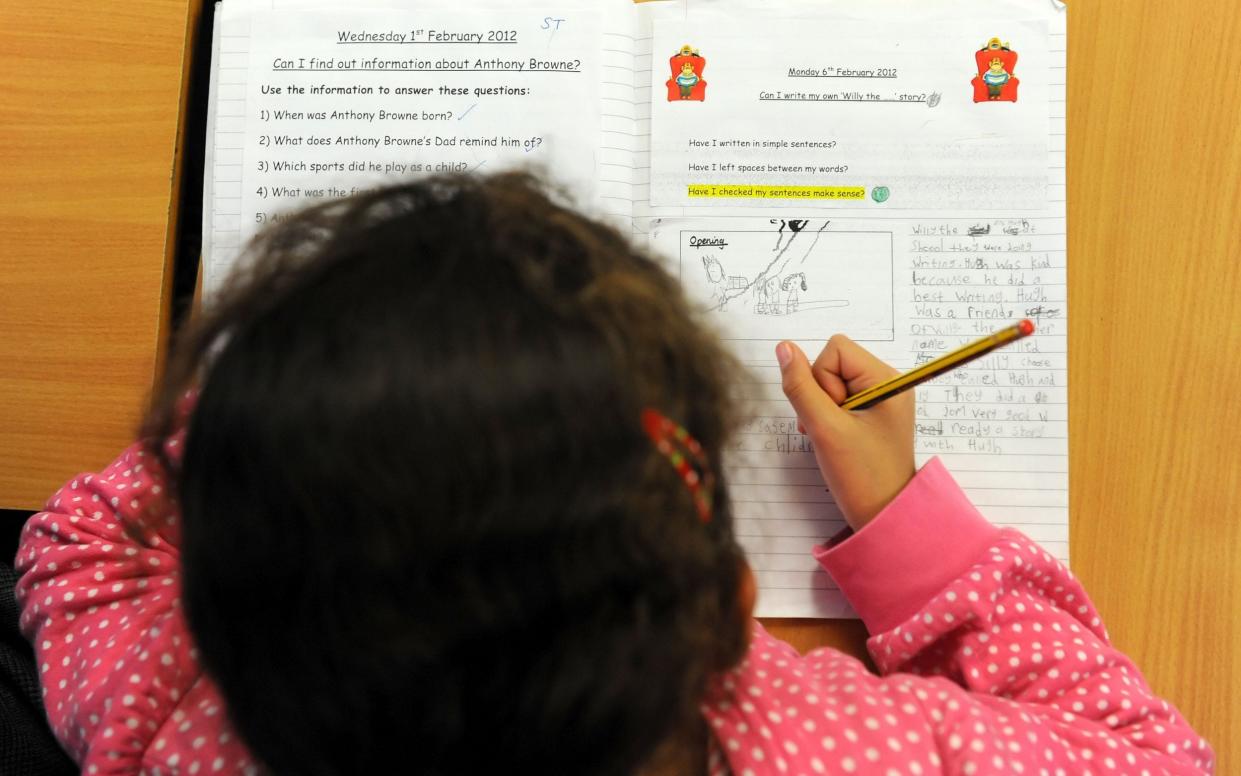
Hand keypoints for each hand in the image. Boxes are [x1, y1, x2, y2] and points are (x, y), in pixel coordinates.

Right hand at [776, 336, 914, 530]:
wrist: (884, 515)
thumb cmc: (862, 476)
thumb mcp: (824, 428)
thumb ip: (800, 386)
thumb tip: (784, 348)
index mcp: (887, 380)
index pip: (836, 349)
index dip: (821, 378)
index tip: (832, 414)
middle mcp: (887, 383)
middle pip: (833, 363)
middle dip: (820, 394)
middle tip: (831, 429)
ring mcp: (880, 399)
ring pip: (831, 381)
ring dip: (821, 407)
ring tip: (832, 436)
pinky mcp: (872, 413)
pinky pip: (838, 398)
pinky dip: (827, 415)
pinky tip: (834, 438)